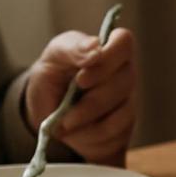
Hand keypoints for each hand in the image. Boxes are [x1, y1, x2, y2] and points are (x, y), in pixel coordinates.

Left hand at [24, 28, 136, 166]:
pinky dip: (89, 135)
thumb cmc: (53, 75)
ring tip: (65, 122)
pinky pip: (115, 132)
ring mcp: (127, 98)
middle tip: (66, 109)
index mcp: (108, 47)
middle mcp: (124, 71)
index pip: (124, 41)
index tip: (82, 78)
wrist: (48, 113)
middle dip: (92, 101)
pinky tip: (76, 132)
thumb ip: (72, 48)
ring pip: (122, 111)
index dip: (109, 58)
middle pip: (125, 82)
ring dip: (87, 120)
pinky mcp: (125, 124)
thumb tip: (95, 48)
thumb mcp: (53, 57)